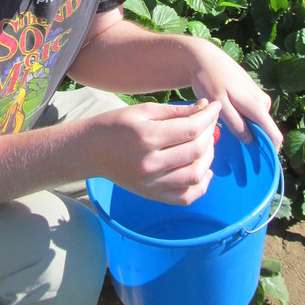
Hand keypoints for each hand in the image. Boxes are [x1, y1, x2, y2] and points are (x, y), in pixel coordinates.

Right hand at [97, 99, 219, 204]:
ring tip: (207, 143)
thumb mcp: (142, 111)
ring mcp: (151, 183)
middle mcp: (150, 163)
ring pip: (195, 175)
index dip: (208, 117)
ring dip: (209, 158)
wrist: (89, 151)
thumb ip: (175, 111)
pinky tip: (204, 170)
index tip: (215, 107)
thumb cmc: (114, 125)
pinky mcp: (151, 195)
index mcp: (146, 137)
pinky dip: (201, 185)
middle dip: (209, 134)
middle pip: (195, 151)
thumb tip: (205, 107)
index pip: (190, 129)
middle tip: (210, 123)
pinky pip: (185, 197)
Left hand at [190, 45, 282, 150]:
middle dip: (253, 142)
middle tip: (232, 151)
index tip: (257, 165)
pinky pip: (252, 114)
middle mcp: (263, 102)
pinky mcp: (251, 94)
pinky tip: (226, 120)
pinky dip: (243, 120)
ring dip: (246, 130)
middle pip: (265, 130)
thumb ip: (235, 123)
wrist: (205, 57)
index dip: (270, 152)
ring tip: (225, 134)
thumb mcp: (219, 105)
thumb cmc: (209, 80)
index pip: (275, 135)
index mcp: (257, 106)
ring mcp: (258, 97)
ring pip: (257, 122)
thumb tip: (250, 140)